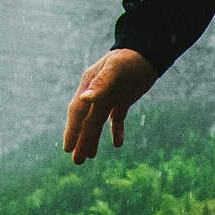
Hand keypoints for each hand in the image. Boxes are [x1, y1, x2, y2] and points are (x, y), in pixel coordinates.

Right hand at [63, 48, 159, 164]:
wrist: (147, 51)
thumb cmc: (130, 58)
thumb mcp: (116, 69)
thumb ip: (100, 84)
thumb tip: (84, 99)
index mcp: (89, 86)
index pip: (78, 112)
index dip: (72, 131)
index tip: (67, 149)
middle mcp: (96, 93)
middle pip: (87, 121)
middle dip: (81, 141)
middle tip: (76, 162)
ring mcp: (109, 96)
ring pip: (98, 122)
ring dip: (93, 139)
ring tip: (89, 157)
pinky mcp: (122, 99)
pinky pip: (116, 119)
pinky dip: (116, 131)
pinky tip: (118, 144)